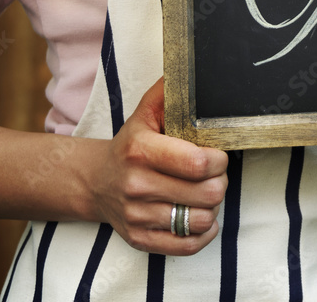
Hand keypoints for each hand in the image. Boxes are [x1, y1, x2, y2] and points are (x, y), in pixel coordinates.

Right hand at [96, 77, 228, 254]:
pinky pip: (187, 246)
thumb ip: (168, 92)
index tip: (218, 154)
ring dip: (212, 206)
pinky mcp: (140, 239)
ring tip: (205, 193)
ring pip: (201, 220)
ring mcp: (137, 215)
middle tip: (215, 174)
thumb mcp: (145, 112)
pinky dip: (203, 233)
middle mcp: (136, 184)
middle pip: (207, 193)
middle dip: (220, 181)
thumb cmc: (130, 144)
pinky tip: (199, 216)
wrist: (96, 181)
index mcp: (140, 149)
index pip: (197, 163)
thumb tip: (190, 70)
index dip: (218, 160)